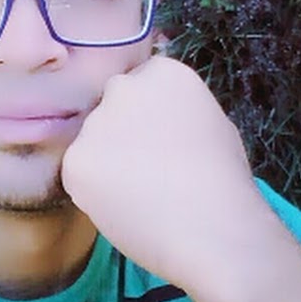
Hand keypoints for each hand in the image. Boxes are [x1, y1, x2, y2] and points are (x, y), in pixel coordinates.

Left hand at [62, 56, 277, 294]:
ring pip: (91, 142)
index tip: (159, 142)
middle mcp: (123, 88)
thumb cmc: (225, 184)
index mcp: (163, 72)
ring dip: (105, 163)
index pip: (140, 85)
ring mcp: (96, 122)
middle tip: (144, 169)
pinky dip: (93, 192)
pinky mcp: (75, 159)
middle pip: (110, 108)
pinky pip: (78, 174)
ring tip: (138, 194)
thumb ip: (175, 112)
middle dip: (120, 132)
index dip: (147, 118)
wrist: (211, 229)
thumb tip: (155, 123)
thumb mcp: (212, 124)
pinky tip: (123, 207)